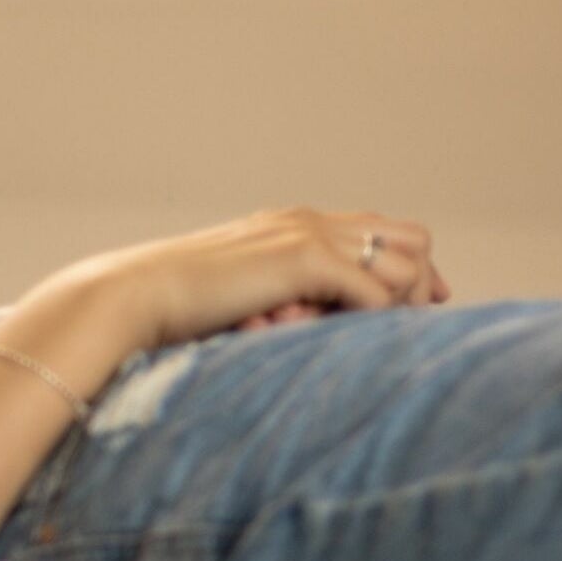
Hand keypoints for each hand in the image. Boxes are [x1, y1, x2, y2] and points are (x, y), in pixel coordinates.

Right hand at [42, 206, 450, 352]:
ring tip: (382, 338)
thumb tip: (296, 324)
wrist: (136, 297)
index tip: (424, 304)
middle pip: (412, 237)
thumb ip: (275, 297)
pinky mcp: (306, 259)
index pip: (381, 230)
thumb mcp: (236, 296)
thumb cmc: (171, 309)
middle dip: (421, 282)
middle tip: (416, 322)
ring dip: (402, 306)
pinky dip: (375, 321)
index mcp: (291, 224)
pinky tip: (352, 340)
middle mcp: (308, 220)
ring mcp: (309, 234)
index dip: (410, 267)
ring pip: (405, 263)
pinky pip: (376, 293)